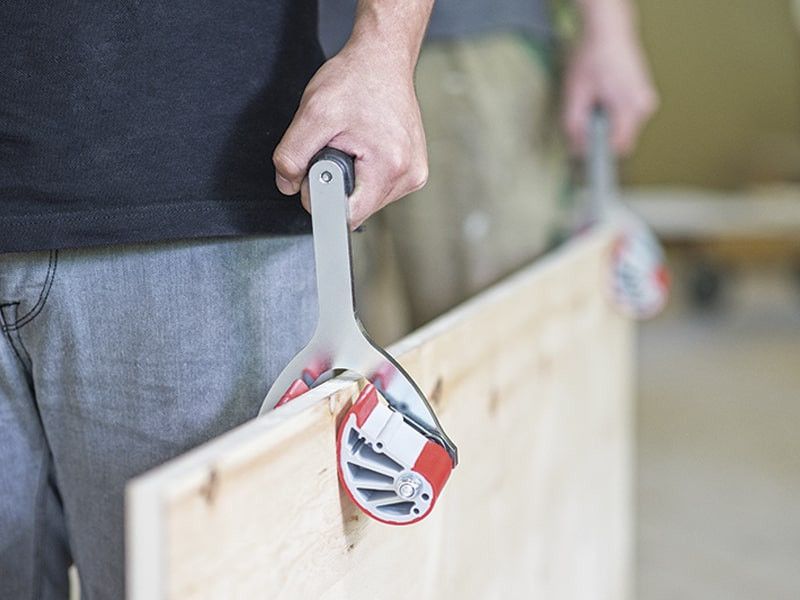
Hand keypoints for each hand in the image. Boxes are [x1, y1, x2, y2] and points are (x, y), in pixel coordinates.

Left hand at [272, 37, 427, 227]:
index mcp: (389, 166)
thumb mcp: (313, 113)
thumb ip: (292, 155)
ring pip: (368, 200)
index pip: (348, 215)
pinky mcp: (414, 169)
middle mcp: (409, 175)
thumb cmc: (355, 79)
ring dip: (352, 179)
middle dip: (338, 185)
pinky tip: (366, 148)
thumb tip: (288, 184)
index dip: (322, 201)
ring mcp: (415, 174)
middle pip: (358, 209)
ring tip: (353, 144)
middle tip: (337, 147)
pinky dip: (365, 173)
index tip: (317, 175)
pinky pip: (379, 189)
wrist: (383, 59)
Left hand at [563, 3, 657, 155]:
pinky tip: (604, 96)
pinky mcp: (643, 97)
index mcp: (629, 107)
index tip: (587, 154)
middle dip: (602, 136)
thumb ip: (574, 126)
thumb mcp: (575, 93)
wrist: (608, 30)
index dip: (600, 152)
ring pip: (624, 130)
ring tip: (595, 100)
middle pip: (621, 141)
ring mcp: (646, 102)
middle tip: (586, 114)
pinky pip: (626, 117)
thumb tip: (576, 150)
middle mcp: (643, 107)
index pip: (618, 149)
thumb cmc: (592, 57)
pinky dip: (613, 113)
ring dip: (607, 124)